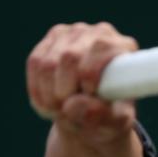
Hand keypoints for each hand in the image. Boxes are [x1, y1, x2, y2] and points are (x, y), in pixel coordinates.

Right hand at [26, 22, 138, 144]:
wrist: (92, 113)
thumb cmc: (110, 116)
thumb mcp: (114, 123)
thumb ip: (101, 116)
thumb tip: (72, 105)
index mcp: (123, 47)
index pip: (101, 48)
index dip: (89, 73)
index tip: (88, 95)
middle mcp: (99, 33)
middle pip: (69, 56)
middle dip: (63, 91)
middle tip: (67, 112)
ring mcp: (73, 33)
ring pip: (47, 62)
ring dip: (48, 94)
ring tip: (58, 110)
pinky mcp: (51, 40)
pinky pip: (35, 63)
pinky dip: (37, 90)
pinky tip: (48, 104)